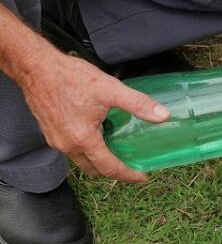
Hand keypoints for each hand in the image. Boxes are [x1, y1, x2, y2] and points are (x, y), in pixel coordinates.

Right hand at [21, 51, 164, 182]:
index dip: (129, 175)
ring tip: (118, 153)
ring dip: (99, 161)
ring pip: (82, 160)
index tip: (143, 176)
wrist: (35, 67)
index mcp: (83, 139)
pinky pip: (72, 149)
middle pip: (94, 169)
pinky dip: (87, 150)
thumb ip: (138, 104)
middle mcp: (67, 145)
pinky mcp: (49, 132)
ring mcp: (55, 140)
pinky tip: (98, 138)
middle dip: (115, 172)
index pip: (110, 168)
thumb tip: (163, 116)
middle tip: (133, 168)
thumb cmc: (68, 77)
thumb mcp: (110, 89)